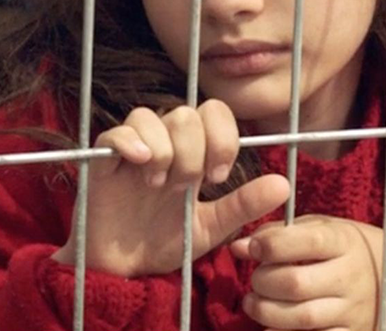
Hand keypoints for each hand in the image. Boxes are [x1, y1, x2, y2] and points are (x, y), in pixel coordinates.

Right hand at [50, 100, 290, 277]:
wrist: (124, 274)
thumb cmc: (165, 244)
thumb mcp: (212, 227)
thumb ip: (244, 204)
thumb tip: (284, 184)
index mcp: (192, 154)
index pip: (213, 112)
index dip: (222, 137)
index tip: (217, 178)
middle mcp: (163, 145)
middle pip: (185, 113)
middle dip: (192, 152)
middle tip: (184, 188)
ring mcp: (131, 153)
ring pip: (151, 116)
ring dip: (164, 150)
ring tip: (159, 185)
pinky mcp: (101, 164)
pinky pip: (114, 133)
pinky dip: (130, 142)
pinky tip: (142, 165)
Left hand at [230, 215, 385, 330]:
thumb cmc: (345, 247)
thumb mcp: (320, 228)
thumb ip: (278, 234)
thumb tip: (238, 246)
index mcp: (343, 241)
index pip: (304, 241)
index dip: (269, 245)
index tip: (253, 248)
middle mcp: (351, 276)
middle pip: (296, 283)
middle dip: (263, 282)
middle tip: (255, 279)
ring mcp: (354, 309)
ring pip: (302, 317)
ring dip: (267, 312)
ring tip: (254, 303)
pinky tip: (272, 326)